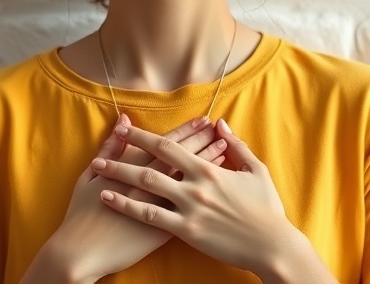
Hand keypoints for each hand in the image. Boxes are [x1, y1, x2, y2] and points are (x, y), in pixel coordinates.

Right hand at [29, 115, 228, 282]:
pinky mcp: (163, 230)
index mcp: (131, 170)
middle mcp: (149, 186)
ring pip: (189, 180)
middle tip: (219, 129)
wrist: (81, 252)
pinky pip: (190, 208)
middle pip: (182, 158)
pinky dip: (203, 194)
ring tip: (224, 148)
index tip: (203, 120)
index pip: (165, 144)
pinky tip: (217, 185)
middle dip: (202, 141)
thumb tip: (123, 121)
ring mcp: (158, 208)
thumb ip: (110, 148)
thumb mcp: (89, 176)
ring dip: (207, 163)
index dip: (186, 131)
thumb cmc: (81, 215)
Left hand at [90, 119, 296, 277]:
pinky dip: (127, 206)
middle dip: (124, 152)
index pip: (170, 146)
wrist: (272, 245)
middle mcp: (195, 185)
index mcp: (209, 169)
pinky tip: (110, 199)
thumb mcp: (256, 170)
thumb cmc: (266, 208)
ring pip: (145, 187)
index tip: (126, 128)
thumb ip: (237, 145)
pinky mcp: (187, 231)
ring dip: (118, 176)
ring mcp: (189, 208)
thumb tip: (221, 124)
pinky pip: (150, 216)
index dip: (145, 136)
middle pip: (151, 163)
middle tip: (103, 145)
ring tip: (97, 169)